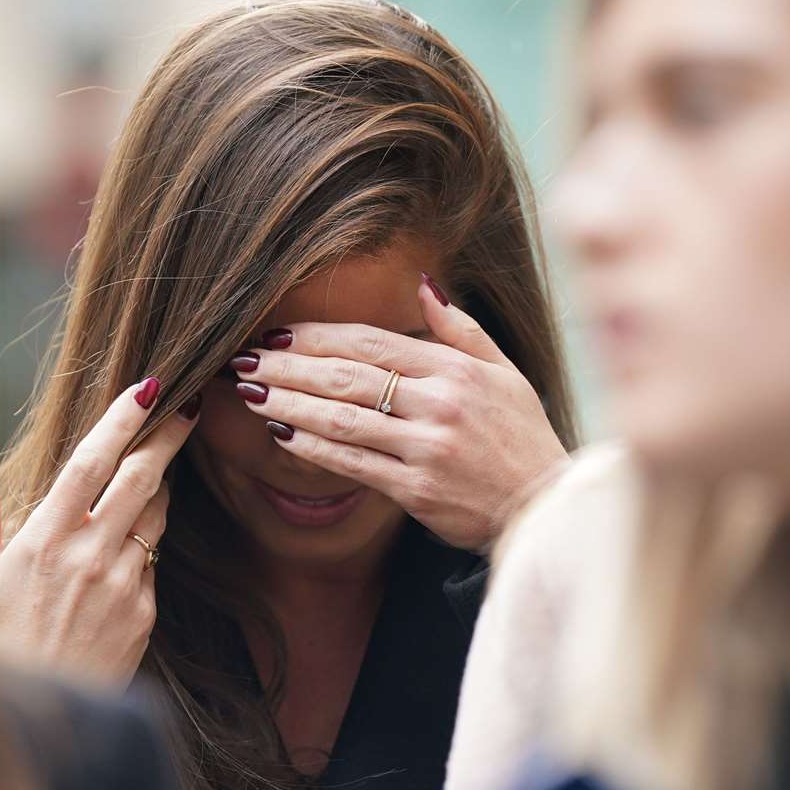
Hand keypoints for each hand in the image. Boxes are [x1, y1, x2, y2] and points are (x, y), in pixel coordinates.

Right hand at [0, 378, 198, 691]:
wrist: (35, 721)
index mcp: (46, 539)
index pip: (93, 460)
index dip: (124, 418)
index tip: (150, 387)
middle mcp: (91, 554)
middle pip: (143, 476)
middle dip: (169, 435)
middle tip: (189, 405)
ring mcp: (124, 584)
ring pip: (155, 515)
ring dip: (159, 485)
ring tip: (158, 463)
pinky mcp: (144, 613)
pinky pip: (151, 562)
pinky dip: (144, 543)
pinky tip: (130, 541)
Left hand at [232, 273, 568, 552]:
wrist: (545, 508)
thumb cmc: (522, 436)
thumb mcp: (503, 372)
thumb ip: (460, 328)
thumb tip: (423, 282)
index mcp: (455, 369)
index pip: (372, 343)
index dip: (318, 336)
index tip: (277, 334)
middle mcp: (439, 404)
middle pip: (347, 376)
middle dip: (288, 366)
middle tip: (244, 359)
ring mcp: (427, 447)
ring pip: (341, 418)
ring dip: (288, 404)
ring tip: (250, 393)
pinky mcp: (417, 489)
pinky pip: (353, 463)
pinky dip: (312, 448)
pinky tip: (281, 436)